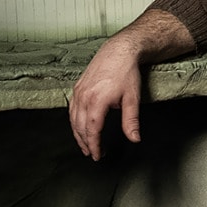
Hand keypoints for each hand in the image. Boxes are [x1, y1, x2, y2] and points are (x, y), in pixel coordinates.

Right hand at [69, 36, 145, 159]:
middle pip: (80, 127)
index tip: (98, 155)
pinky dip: (74, 121)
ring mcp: (79, 91)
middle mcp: (84, 97)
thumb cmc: (126, 72)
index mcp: (97, 101)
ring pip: (73, 119)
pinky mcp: (78, 86)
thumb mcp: (132, 98)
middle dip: (85, 143)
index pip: (92, 130)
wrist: (119, 50)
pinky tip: (79, 126)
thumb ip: (131, 121)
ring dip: (78, 134)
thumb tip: (134, 139)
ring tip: (85, 145)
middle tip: (93, 154)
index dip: (94, 145)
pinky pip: (72, 108)